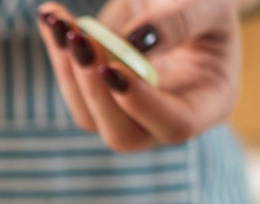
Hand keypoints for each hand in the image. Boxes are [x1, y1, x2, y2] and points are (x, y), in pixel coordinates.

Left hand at [37, 0, 240, 151]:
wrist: (173, 0)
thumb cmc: (203, 3)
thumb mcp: (208, 3)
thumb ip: (180, 21)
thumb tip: (135, 41)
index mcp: (207, 103)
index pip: (175, 125)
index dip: (141, 104)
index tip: (111, 68)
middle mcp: (166, 119)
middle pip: (123, 133)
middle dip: (95, 90)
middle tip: (78, 39)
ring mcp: (129, 114)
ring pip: (89, 116)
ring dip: (70, 70)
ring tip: (59, 23)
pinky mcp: (101, 99)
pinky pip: (74, 90)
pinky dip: (60, 55)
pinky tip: (52, 18)